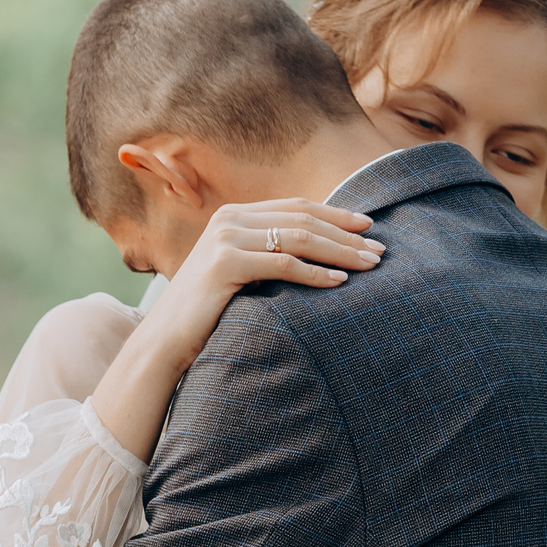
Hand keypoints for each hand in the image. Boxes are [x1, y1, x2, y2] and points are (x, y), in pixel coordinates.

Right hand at [91, 199, 382, 461]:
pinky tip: (340, 282)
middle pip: (303, 219)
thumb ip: (268, 253)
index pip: (297, 207)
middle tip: (380, 251)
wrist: (166, 339)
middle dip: (346, 235)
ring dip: (340, 252)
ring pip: (298, 238)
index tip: (369, 227)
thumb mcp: (240, 272)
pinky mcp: (225, 264)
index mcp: (235, 215)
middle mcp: (230, 219)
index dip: (336, 215)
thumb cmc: (208, 312)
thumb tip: (319, 250)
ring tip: (370, 265)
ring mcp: (226, 239)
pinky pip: (283, 264)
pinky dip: (315, 273)